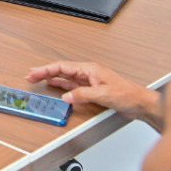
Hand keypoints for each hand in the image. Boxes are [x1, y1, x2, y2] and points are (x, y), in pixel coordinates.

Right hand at [26, 61, 161, 129]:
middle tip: (30, 76)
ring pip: (65, 77)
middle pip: (61, 70)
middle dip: (44, 72)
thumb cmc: (128, 94)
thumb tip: (66, 96)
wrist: (141, 104)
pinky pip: (72, 86)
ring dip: (51, 78)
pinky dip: (61, 86)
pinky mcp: (92, 90)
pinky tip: (55, 87)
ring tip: (37, 79)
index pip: (62, 67)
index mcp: (89, 69)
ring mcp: (89, 81)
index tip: (33, 73)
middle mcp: (88, 73)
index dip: (46, 69)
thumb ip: (82, 95)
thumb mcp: (104, 94)